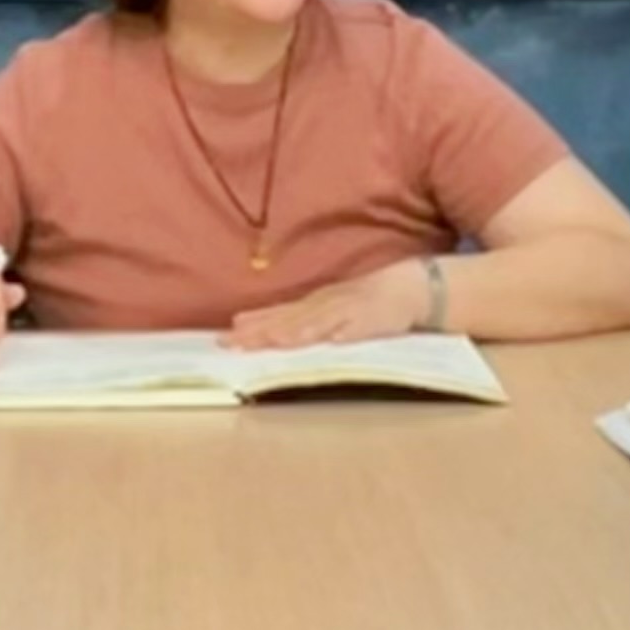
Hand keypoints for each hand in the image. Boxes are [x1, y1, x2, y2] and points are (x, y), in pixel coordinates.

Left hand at [228, 268, 425, 349]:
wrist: (407, 286)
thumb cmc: (362, 299)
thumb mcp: (322, 307)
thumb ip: (289, 317)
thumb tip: (247, 325)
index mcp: (310, 306)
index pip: (274, 317)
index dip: (249, 328)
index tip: (221, 339)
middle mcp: (322, 306)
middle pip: (286, 321)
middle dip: (259, 333)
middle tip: (230, 344)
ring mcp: (345, 311)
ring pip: (314, 324)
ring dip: (292, 332)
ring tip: (271, 341)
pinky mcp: (369, 319)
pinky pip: (351, 328)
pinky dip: (338, 333)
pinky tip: (327, 340)